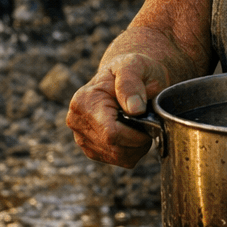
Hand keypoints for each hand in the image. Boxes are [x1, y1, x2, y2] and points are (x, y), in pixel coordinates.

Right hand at [66, 52, 170, 167]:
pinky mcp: (91, 149)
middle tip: (148, 119)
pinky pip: (119, 161)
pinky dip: (133, 150)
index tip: (149, 120)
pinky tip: (133, 132)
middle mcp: (76, 121)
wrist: (125, 76)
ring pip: (118, 158)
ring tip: (141, 123)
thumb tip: (134, 109)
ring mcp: (81, 137)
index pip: (110, 134)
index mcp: (84, 101)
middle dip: (139, 140)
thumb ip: (131, 83)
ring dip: (137, 146)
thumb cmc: (132, 69)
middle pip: (115, 149)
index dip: (136, 134)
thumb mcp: (134, 65)